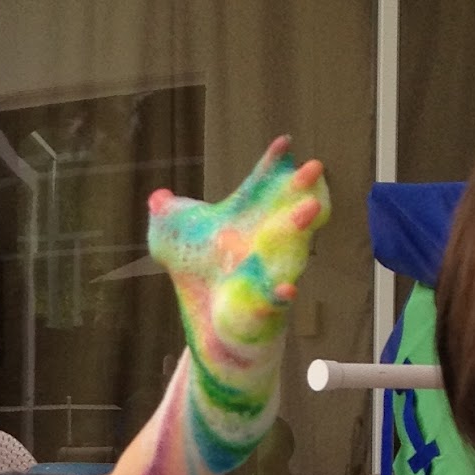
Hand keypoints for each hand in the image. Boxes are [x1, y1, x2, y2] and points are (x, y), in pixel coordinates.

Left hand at [146, 137, 329, 474]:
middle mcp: (262, 246)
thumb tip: (158, 197)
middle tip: (316, 165)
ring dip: (301, 231)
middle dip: (300, 189)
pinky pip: (273, 304)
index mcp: (244, 224)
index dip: (271, 164)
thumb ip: (167, 216)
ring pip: (288, 252)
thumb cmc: (199, 283)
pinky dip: (279, 298)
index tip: (284, 141)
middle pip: (284, 212)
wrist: (211, 333)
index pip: (260, 188)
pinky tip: (287, 291)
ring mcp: (267, 276)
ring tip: (314, 208)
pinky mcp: (261, 312)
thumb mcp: (173, 243)